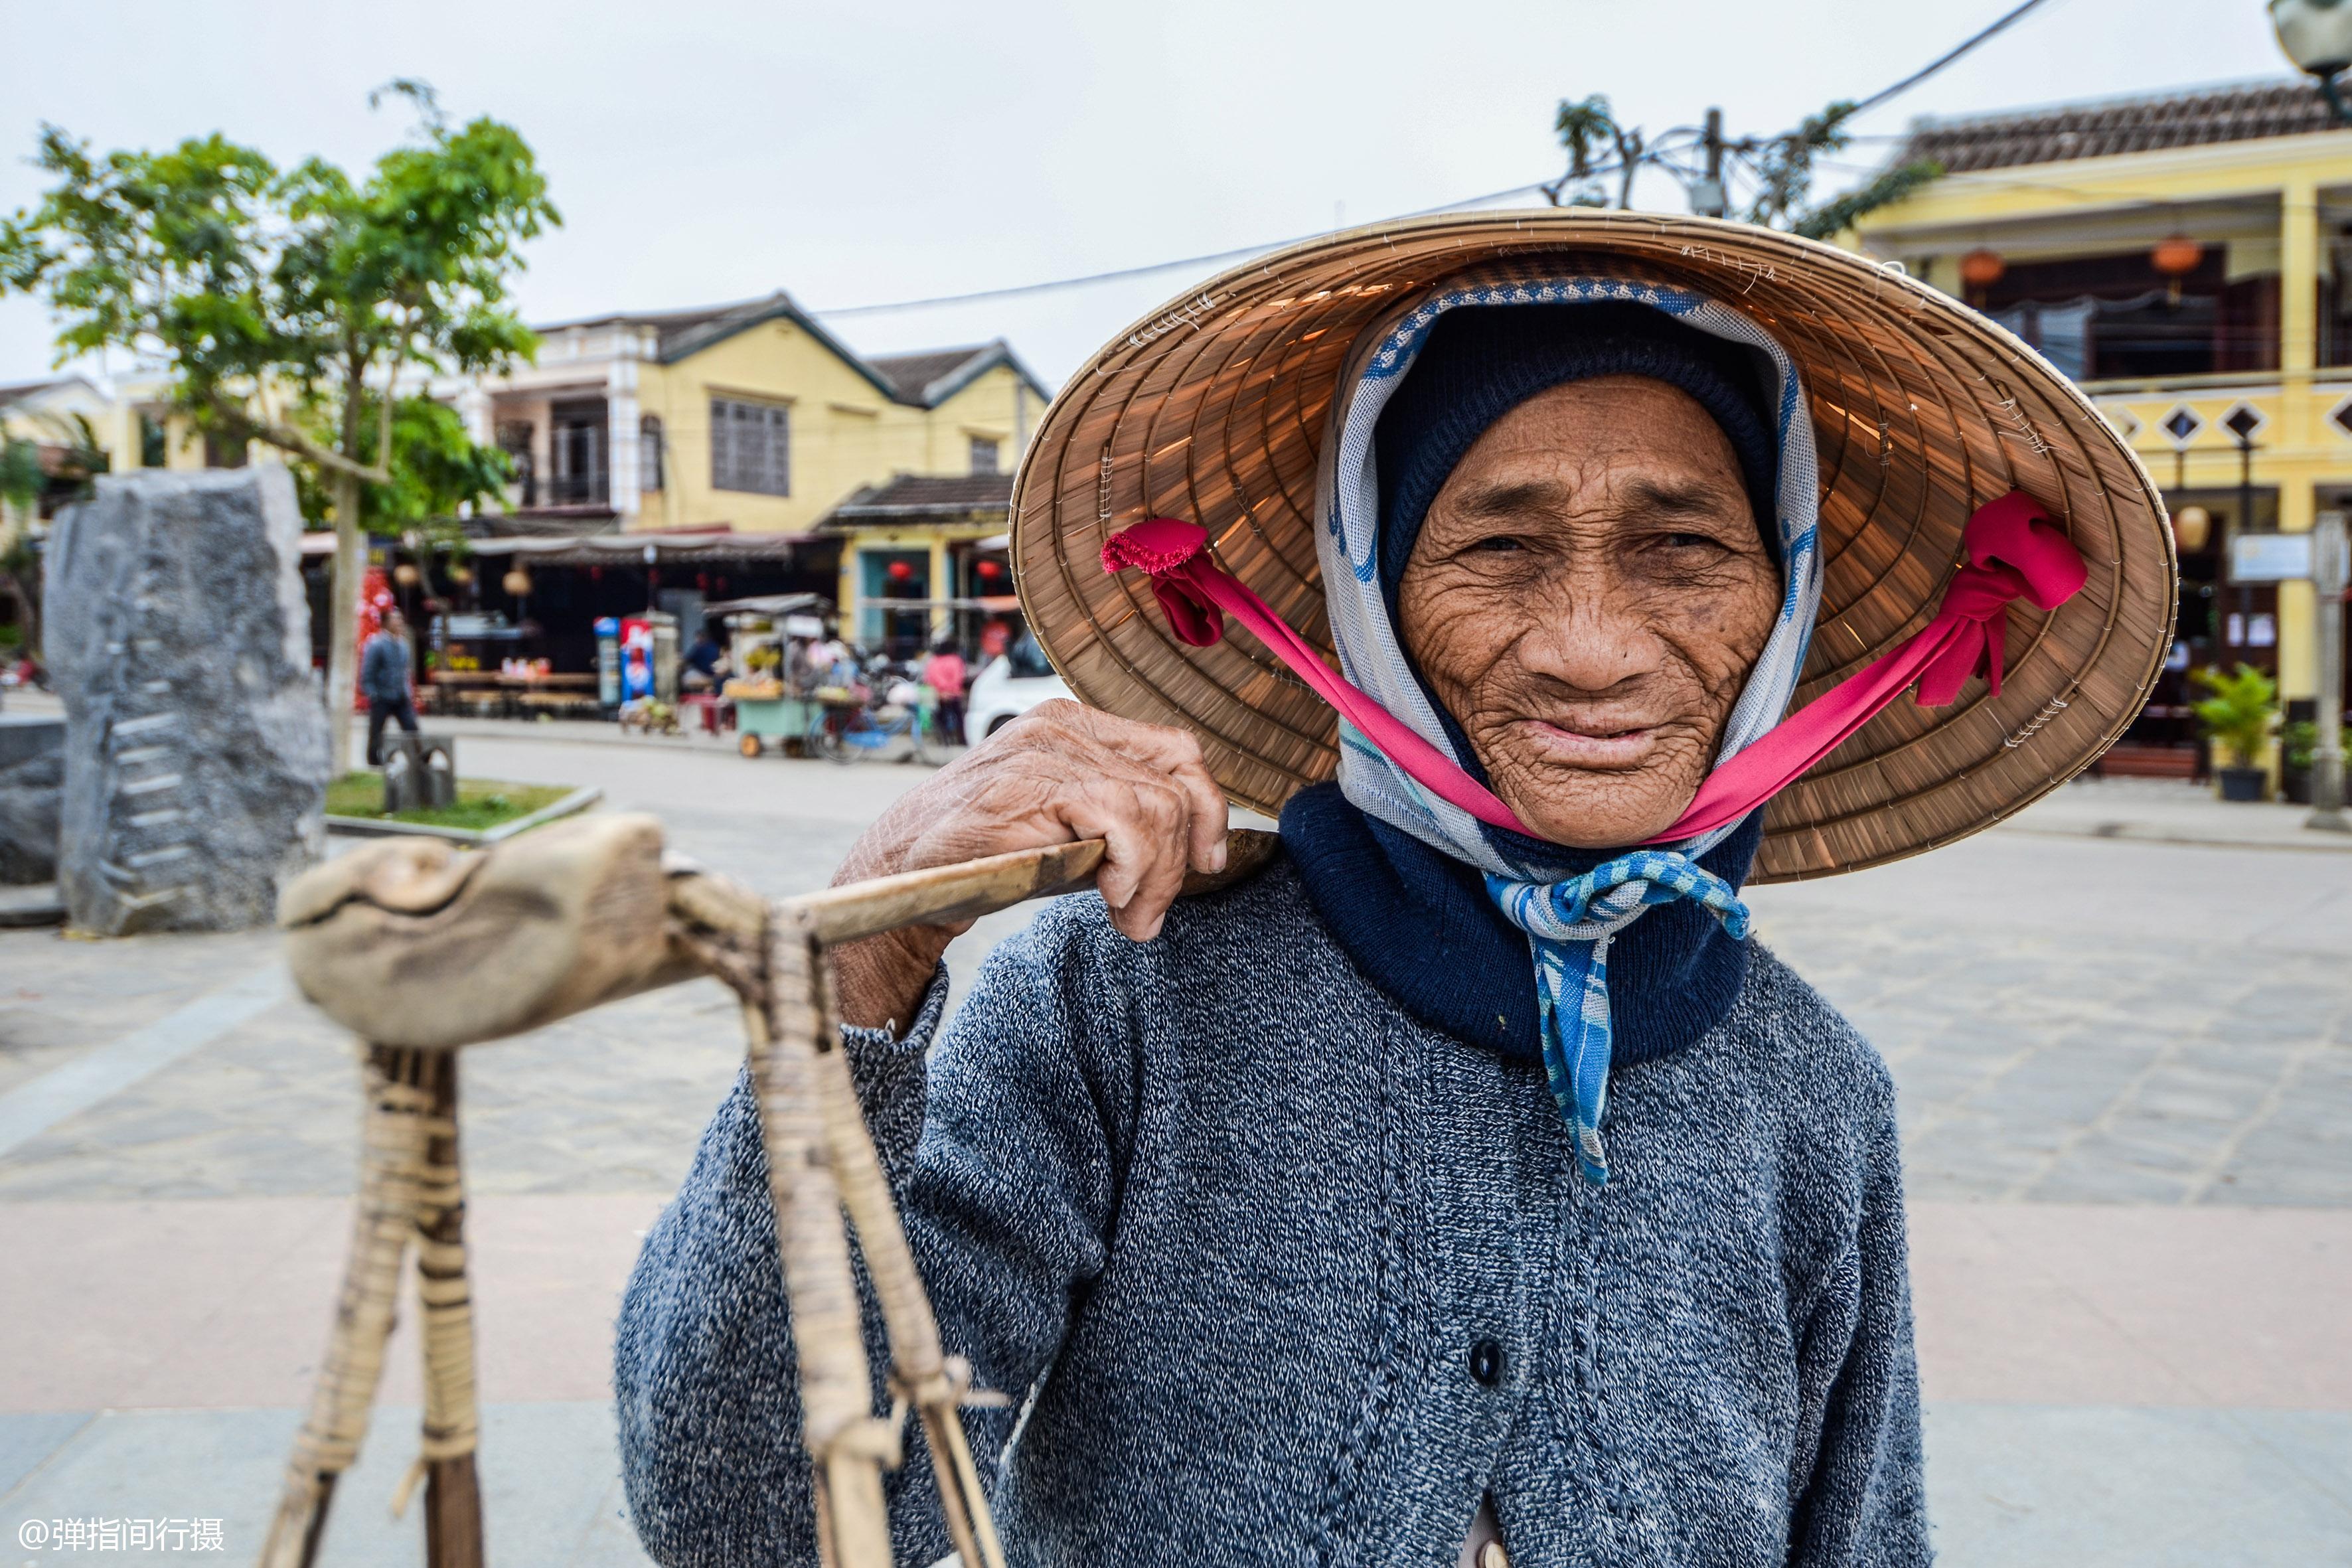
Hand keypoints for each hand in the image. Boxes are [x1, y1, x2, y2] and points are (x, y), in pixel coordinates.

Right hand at [828, 701, 1228, 1028]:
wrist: (905, 874)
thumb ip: (1128, 824)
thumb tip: (1201, 850)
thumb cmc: (990, 856)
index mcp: (1078, 725)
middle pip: (1176, 780)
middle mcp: (1064, 724)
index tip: (1208, 862)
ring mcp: (1045, 749)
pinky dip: (1132, 869)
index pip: (1177, 750)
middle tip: (1150, 912)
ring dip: (1156, 876)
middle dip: (1181, 858)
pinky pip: (1123, 818)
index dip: (1208, 809)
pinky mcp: (1029, 782)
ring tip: (1129, 915)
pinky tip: (1110, 898)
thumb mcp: (1074, 831)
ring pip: (1156, 804)